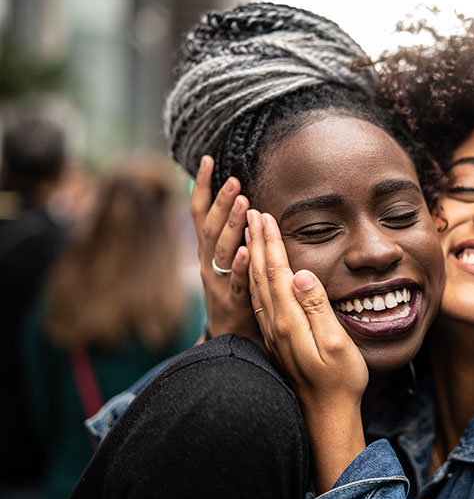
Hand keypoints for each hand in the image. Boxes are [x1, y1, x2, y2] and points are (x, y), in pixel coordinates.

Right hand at [192, 155, 260, 343]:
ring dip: (232, 225)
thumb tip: (233, 198)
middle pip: (211, 228)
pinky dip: (241, 265)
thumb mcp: (224, 260)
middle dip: (221, 202)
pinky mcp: (233, 301)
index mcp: (206, 251)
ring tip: (243, 202)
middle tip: (234, 180)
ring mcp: (218, 282)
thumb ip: (227, 233)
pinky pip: (236, 281)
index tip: (207, 160)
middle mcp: (207, 263)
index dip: (201, 187)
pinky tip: (249, 250)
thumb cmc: (232, 291)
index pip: (199, 213)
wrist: (230, 338)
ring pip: (223, 250)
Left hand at [247, 210, 367, 491]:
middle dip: (257, 241)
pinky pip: (259, 300)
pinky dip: (255, 278)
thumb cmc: (340, 381)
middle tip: (252, 212)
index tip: (265, 215)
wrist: (326, 416)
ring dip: (253, 256)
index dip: (271, 242)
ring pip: (257, 286)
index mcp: (289, 320)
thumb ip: (317, 308)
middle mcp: (275, 324)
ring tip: (249, 233)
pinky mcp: (276, 340)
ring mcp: (273, 333)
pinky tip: (256, 271)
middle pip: (261, 274)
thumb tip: (301, 274)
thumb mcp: (336, 343)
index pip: (277, 271)